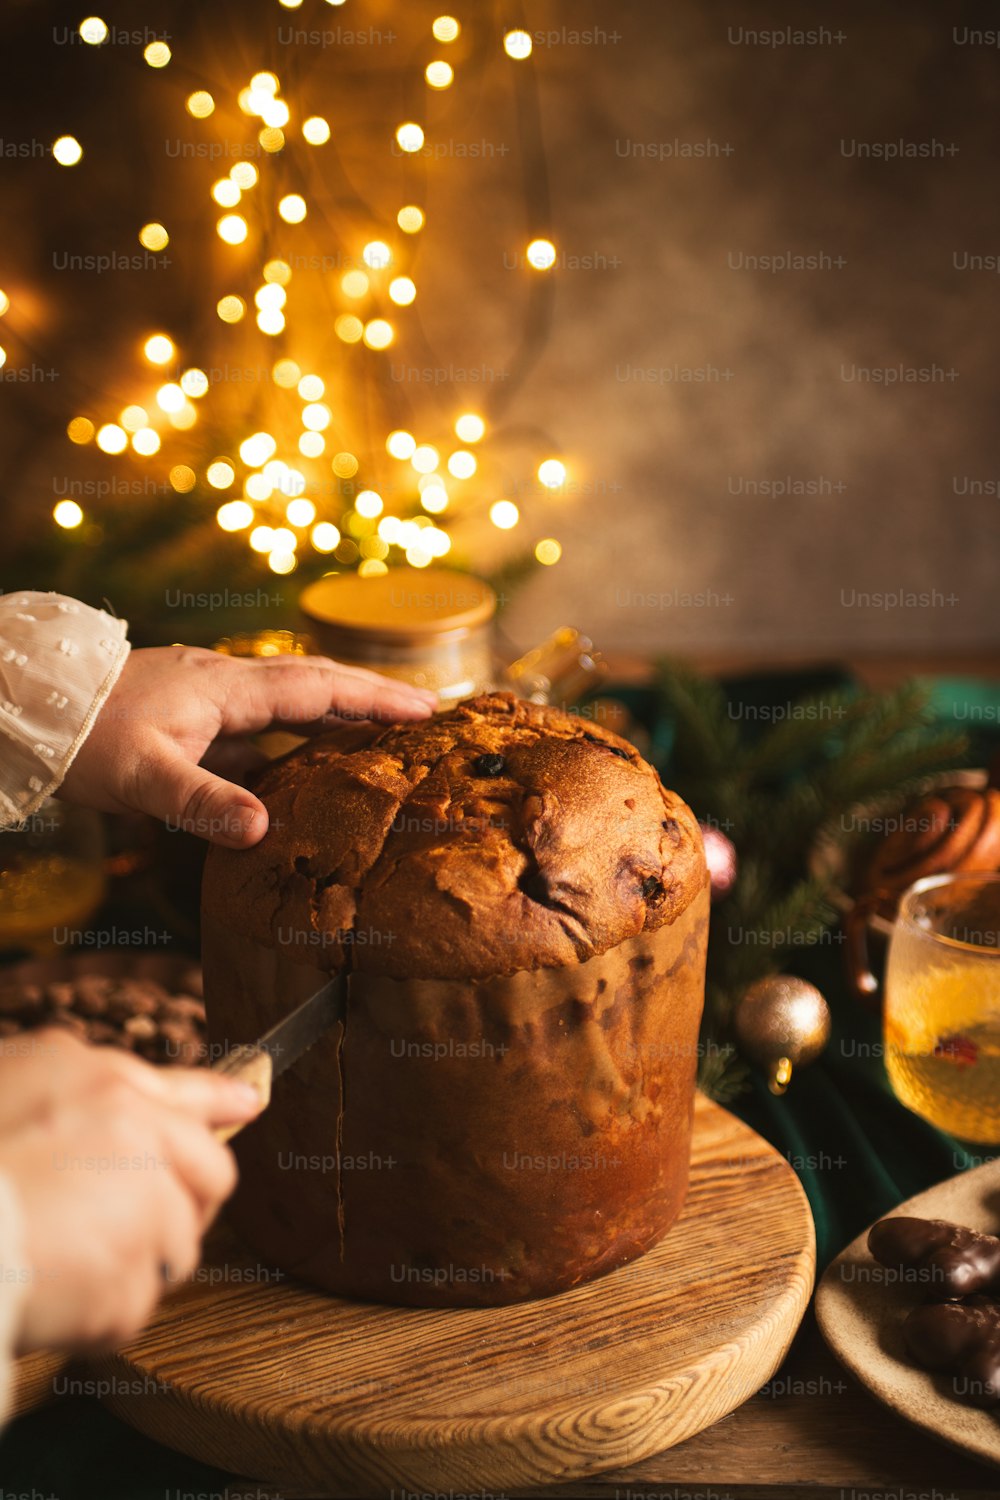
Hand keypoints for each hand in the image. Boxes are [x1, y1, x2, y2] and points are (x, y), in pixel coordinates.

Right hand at [0, 1029, 260, 1353]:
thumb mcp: (19, 1072)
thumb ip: (86, 1069)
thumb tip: (162, 1085)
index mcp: (113, 1091)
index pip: (192, 1098)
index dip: (220, 1106)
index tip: (246, 1105)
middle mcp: (143, 1147)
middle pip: (208, 1178)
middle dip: (177, 1199)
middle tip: (116, 1216)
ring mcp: (143, 1220)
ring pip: (174, 1248)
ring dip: (132, 1259)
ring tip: (62, 1254)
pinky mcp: (125, 1290)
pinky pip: (131, 1308)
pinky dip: (97, 1312)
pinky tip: (51, 1293)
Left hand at [59, 645, 436, 847]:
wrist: (28, 707)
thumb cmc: (82, 736)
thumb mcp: (142, 777)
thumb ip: (202, 803)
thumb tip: (263, 831)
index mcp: (226, 689)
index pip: (317, 689)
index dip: (374, 699)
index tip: (427, 709)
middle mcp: (225, 684)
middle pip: (314, 685)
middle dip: (372, 698)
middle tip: (426, 715)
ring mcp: (209, 700)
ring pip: (289, 704)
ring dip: (337, 717)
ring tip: (383, 740)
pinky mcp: (191, 720)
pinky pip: (259, 728)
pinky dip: (294, 742)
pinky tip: (303, 772)